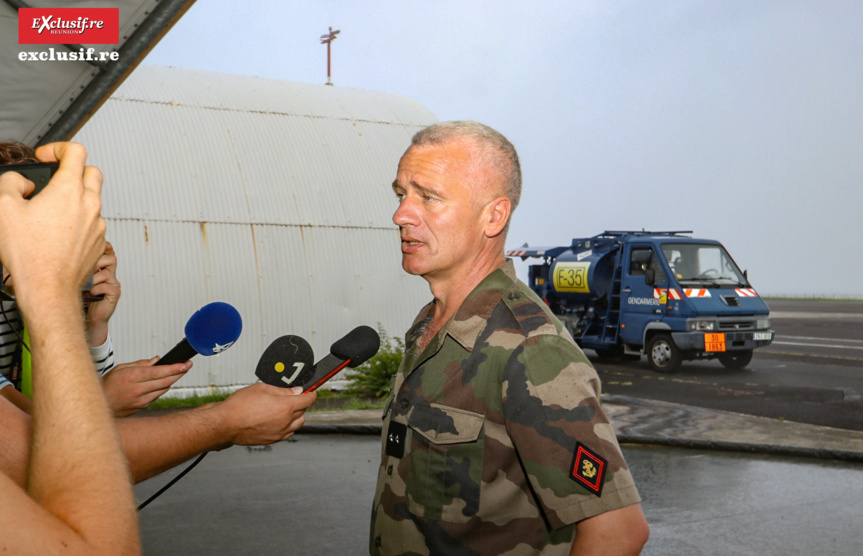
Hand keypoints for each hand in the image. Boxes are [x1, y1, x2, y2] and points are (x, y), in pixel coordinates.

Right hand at [0, 142, 104, 302]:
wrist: (47, 288)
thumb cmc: (29, 254)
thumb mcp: (2, 208)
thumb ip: (12, 183)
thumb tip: (24, 183)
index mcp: (69, 191)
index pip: (76, 151)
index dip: (58, 148)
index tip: (45, 157)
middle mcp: (90, 205)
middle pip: (92, 172)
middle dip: (74, 170)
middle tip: (54, 179)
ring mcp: (97, 225)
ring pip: (93, 200)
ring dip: (75, 198)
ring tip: (50, 212)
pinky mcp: (99, 243)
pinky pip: (92, 223)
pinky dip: (79, 220)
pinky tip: (58, 233)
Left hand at [85, 241, 120, 345]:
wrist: (89, 318)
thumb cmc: (82, 299)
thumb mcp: (79, 280)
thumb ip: (79, 269)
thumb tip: (67, 256)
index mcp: (104, 270)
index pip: (108, 254)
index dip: (105, 248)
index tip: (99, 244)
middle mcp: (111, 276)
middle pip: (110, 259)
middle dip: (96, 262)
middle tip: (86, 270)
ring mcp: (114, 284)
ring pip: (106, 273)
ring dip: (93, 279)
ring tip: (86, 286)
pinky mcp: (115, 294)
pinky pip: (106, 286)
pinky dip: (96, 289)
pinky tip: (91, 294)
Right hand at [101, 357, 191, 417]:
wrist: (98, 406)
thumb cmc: (106, 385)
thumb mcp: (120, 369)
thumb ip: (140, 364)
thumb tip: (157, 360)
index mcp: (132, 377)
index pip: (159, 372)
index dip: (175, 368)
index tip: (185, 364)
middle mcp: (138, 389)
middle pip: (166, 381)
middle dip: (179, 372)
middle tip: (187, 366)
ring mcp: (141, 400)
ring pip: (164, 389)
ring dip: (171, 380)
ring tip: (177, 372)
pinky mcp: (142, 407)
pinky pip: (157, 396)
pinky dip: (161, 389)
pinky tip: (161, 383)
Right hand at [217, 383, 316, 445]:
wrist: (225, 424)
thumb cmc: (239, 406)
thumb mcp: (262, 389)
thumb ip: (282, 390)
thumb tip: (295, 391)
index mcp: (285, 407)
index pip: (308, 400)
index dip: (311, 394)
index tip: (310, 392)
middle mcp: (285, 422)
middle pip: (304, 412)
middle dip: (301, 404)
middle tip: (292, 397)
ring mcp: (279, 433)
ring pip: (297, 425)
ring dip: (296, 416)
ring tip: (284, 409)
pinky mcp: (272, 440)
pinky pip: (287, 433)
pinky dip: (287, 427)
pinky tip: (278, 420)